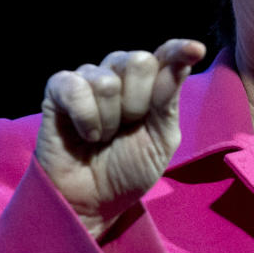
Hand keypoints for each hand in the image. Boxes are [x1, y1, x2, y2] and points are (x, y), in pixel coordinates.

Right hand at [35, 39, 205, 238]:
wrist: (92, 202)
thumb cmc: (129, 169)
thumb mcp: (161, 139)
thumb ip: (169, 100)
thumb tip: (183, 60)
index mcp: (150, 82)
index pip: (167, 55)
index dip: (179, 50)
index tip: (195, 50)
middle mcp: (120, 73)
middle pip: (139, 62)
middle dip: (138, 103)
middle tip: (128, 127)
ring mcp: (89, 78)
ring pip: (107, 80)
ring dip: (110, 119)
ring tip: (104, 137)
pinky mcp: (59, 89)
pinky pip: (76, 88)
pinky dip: (85, 118)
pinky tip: (86, 134)